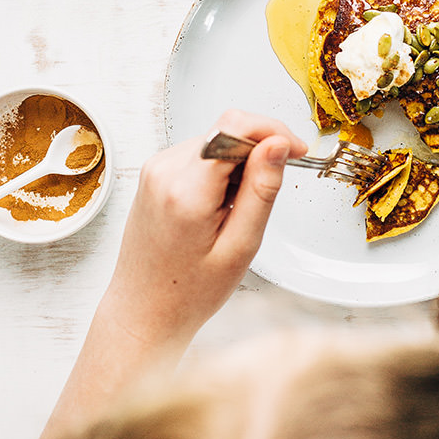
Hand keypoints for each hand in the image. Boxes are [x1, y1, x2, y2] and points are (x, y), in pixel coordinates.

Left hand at [99, 109, 306, 350]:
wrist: (143, 311)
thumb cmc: (188, 291)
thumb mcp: (240, 246)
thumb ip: (261, 189)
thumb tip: (277, 145)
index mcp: (186, 190)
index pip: (234, 126)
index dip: (273, 131)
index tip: (295, 150)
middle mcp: (164, 170)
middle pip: (228, 131)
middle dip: (257, 153)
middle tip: (266, 193)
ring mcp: (155, 168)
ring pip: (217, 140)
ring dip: (238, 164)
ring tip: (235, 209)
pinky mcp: (155, 171)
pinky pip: (201, 152)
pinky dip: (220, 170)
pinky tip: (218, 205)